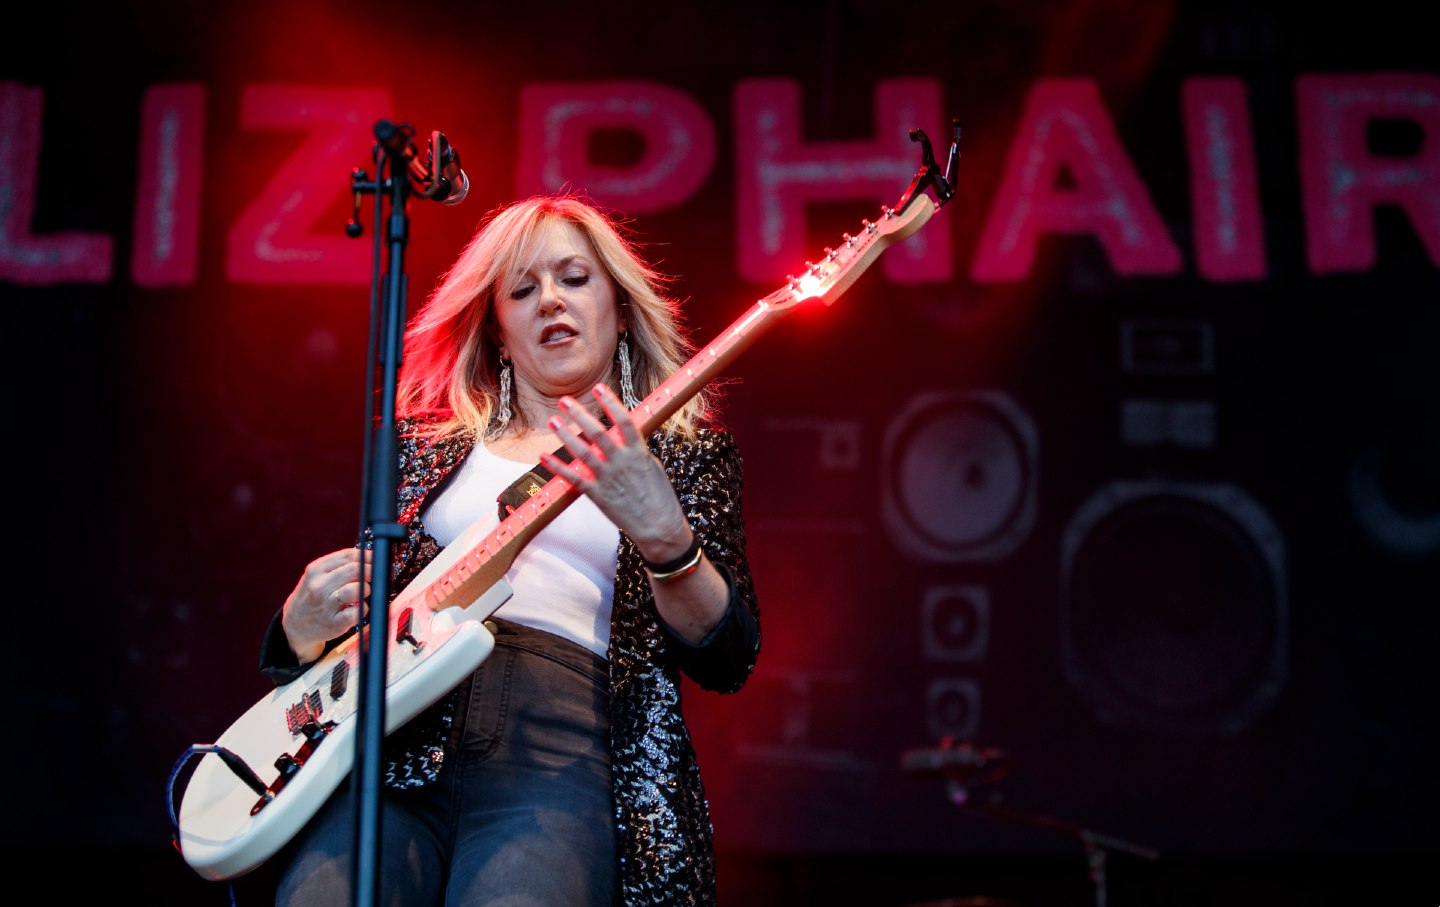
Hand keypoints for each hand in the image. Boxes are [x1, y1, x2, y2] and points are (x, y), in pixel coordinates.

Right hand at [281, 547, 371, 663]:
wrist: (294, 625)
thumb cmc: (313, 596)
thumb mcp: (318, 576)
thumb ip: (340, 565)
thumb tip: (371, 557)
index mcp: (316, 569)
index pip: (348, 555)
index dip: (368, 556)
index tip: (376, 560)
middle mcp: (319, 586)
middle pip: (355, 570)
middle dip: (371, 572)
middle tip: (375, 577)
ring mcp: (326, 605)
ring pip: (356, 590)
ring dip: (367, 589)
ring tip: (364, 592)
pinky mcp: (334, 624)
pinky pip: (357, 612)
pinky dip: (363, 609)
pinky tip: (359, 609)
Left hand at [540, 384, 693, 560]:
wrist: (659, 528)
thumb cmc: (660, 498)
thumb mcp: (653, 467)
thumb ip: (636, 451)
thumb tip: (625, 436)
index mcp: (638, 452)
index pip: (624, 420)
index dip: (610, 402)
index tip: (599, 388)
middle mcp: (621, 462)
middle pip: (597, 432)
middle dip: (580, 414)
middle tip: (565, 400)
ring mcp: (608, 478)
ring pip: (582, 452)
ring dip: (565, 435)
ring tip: (553, 420)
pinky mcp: (598, 495)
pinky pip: (573, 478)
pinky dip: (557, 467)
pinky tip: (543, 456)